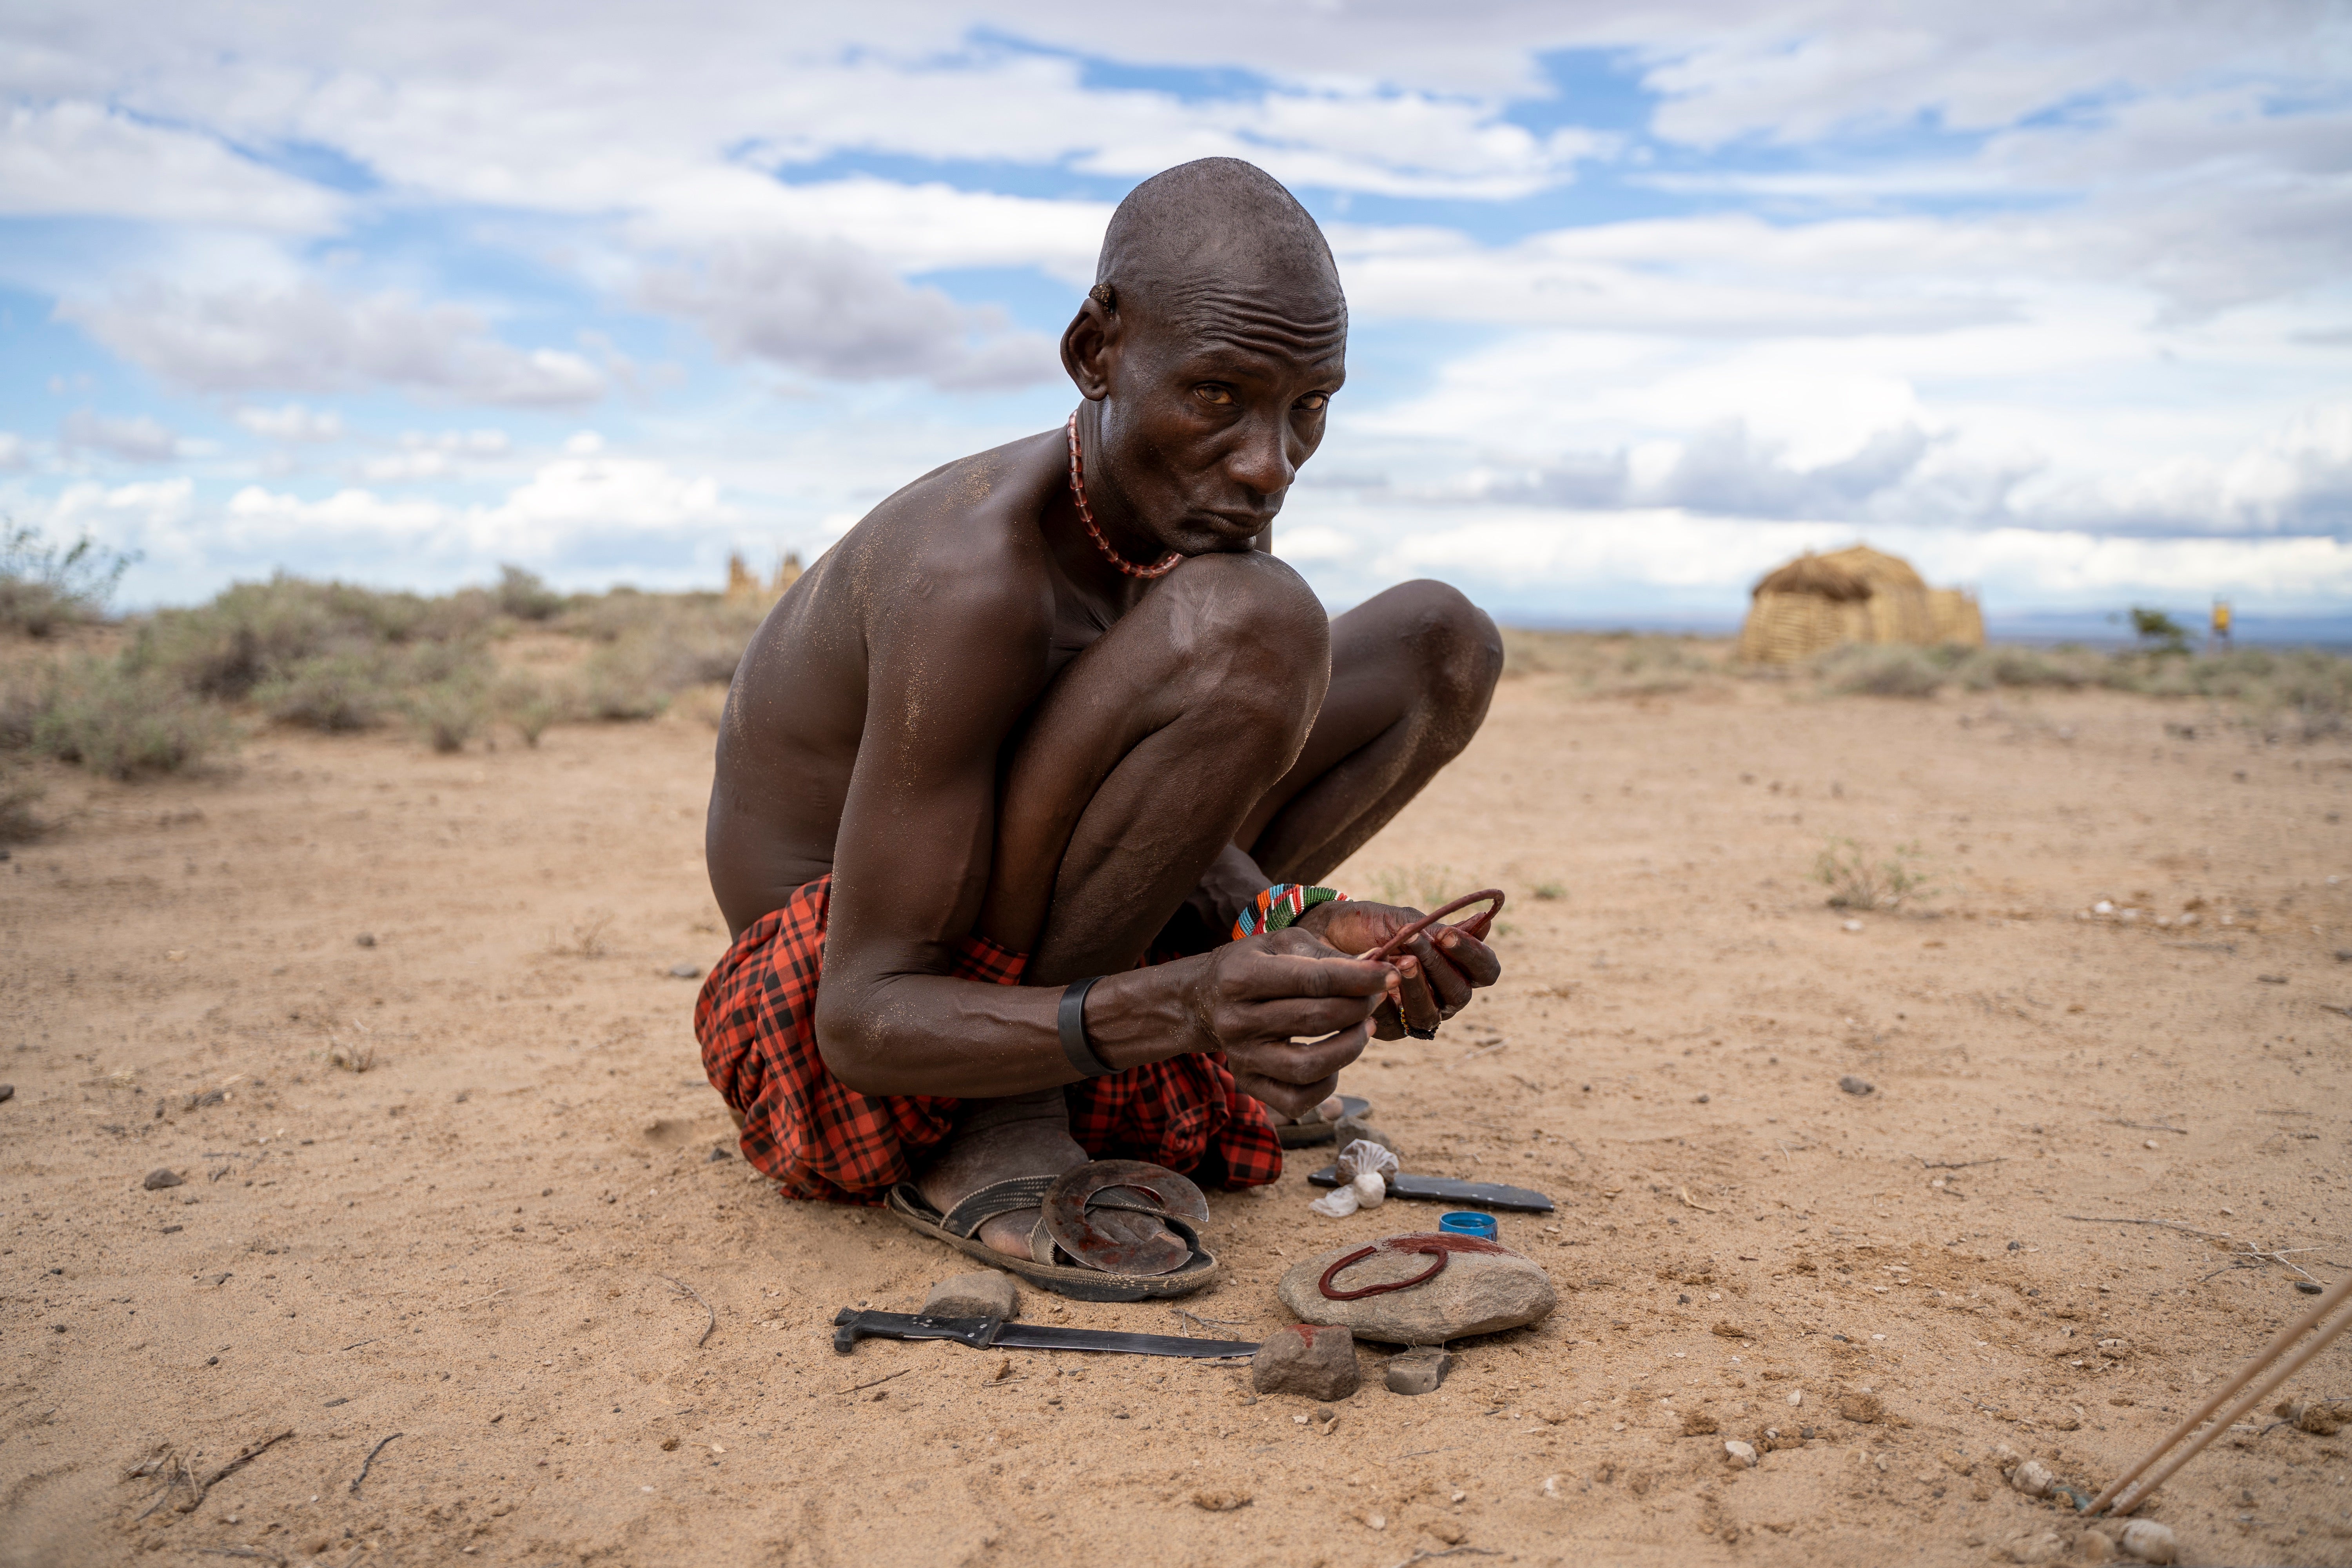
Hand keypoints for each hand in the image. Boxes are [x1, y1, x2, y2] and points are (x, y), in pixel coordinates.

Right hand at [1186, 927, 1392, 1117]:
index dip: (1360, 978)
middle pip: (1317, 1020)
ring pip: (1309, 1067)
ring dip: (1351, 1047)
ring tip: (1364, 1027)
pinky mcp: (1249, 1083)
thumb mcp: (1281, 944)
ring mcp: (1241, 1056)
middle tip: (1376, 997)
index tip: (1391, 974)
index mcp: (1242, 976)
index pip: (1314, 980)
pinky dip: (1328, 1084)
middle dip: (1360, 1007)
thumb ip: (1325, 954)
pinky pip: (1297, 1099)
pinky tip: (1337, 1059)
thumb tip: (1377, 966)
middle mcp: (1237, 1019)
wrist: (1206, 999)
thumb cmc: (1255, 964)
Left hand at [1295, 899, 1500, 1038]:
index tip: (1447, 934)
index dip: (1473, 955)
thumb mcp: (1401, 919)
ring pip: (1432, 1011)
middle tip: (1416, 942)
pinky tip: (1374, 986)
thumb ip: (1436, 927)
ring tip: (1399, 961)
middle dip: (1440, 966)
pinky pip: (1399, 1024)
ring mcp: (1417, 1013)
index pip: (1485, 970)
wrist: (1320, 933)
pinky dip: (1388, 1003)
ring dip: (1417, 985)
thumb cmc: (1367, 924)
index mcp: (1454, 964)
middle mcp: (1442, 993)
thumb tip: (1483, 924)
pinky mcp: (1391, 1028)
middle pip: (1461, 993)